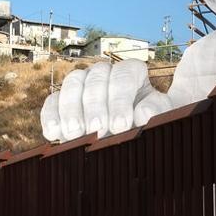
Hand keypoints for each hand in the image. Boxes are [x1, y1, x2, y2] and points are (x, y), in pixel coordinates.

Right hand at [41, 60, 172, 141]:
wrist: (132, 143)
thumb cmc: (151, 127)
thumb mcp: (164, 119)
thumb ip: (159, 111)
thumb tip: (141, 113)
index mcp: (132, 72)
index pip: (124, 74)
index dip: (121, 99)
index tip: (121, 125)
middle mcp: (106, 74)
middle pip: (96, 77)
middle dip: (95, 105)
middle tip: (98, 131)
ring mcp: (82, 86)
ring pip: (72, 84)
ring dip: (71, 109)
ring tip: (75, 134)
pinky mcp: (63, 103)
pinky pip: (52, 102)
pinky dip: (51, 116)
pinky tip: (54, 134)